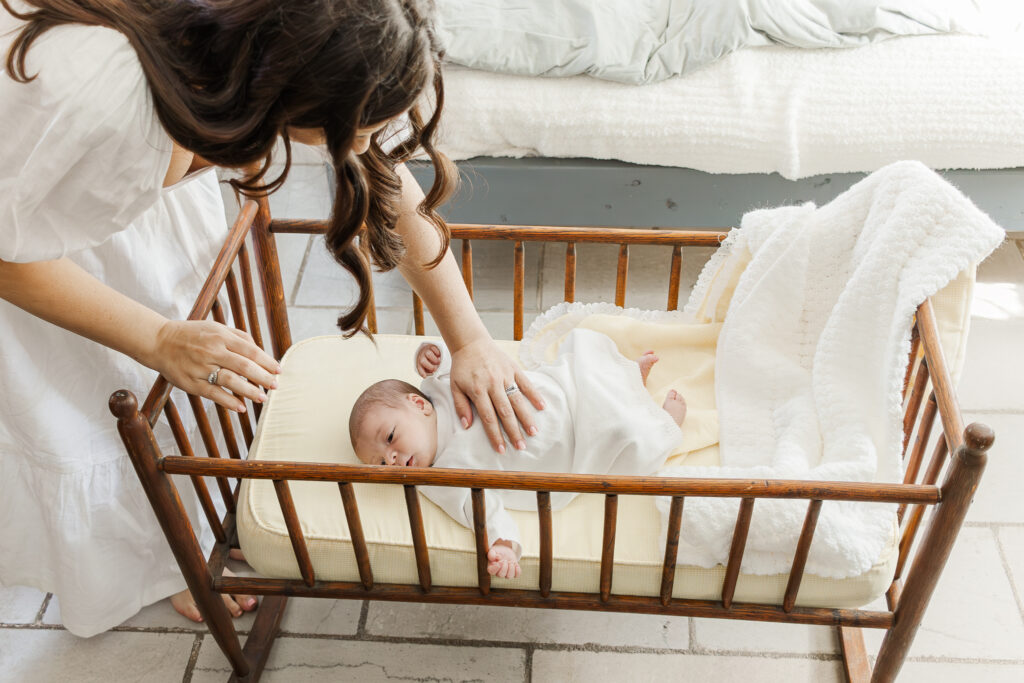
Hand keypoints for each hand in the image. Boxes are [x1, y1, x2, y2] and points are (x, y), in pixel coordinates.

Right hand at [149, 320, 280, 411]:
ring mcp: (201, 368)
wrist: (159, 341)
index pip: (250, 350)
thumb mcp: (215, 328)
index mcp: (221, 336)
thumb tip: (260, 350)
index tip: (278, 370)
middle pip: (244, 366)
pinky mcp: (191, 383)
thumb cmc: (192, 335)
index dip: (267, 361)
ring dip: (249, 391)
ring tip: (262, 398)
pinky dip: (228, 402)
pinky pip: (213, 394)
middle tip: (275, 386)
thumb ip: (238, 337)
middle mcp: (212, 351)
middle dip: (263, 377)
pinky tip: (241, 407)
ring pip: (230, 381)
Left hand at [416, 343, 441, 376]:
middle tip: (435, 369)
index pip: (419, 367)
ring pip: (429, 354)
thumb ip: (429, 370)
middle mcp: (422, 356)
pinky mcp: (431, 346)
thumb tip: (431, 373)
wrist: (430, 350)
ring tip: (438, 362)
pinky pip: (434, 349)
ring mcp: (426, 350)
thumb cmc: (430, 361)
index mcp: (419, 362)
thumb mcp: (428, 367)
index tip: (425, 377)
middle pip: (422, 361)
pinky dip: (437, 353)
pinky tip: (439, 356)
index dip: (421, 372)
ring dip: (435, 360)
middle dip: (430, 366)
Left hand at [448, 337, 544, 453]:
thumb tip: (467, 426)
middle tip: (521, 447)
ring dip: (526, 417)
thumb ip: (460, 406)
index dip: (495, 435)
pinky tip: (542, 407)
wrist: (471, 342)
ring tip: (533, 432)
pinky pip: (525, 383)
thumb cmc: (462, 367)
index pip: (488, 418)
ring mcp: (505, 376)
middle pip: (505, 412)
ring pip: (517, 400)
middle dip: (514, 431)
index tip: (502, 449)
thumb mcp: (454, 386)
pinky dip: (534, 395)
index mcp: (478, 391)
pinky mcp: (513, 369)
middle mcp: (493, 385)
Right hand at [487, 540, 520, 578]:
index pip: (491, 572)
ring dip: (511, 569)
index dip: (495, 568)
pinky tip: (516, 564)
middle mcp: (498, 572)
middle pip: (501, 575)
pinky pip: (517, 575)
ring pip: (509, 576)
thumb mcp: (494, 550)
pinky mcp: (514, 573)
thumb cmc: (497, 552)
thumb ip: (491, 554)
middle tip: (505, 560)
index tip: (498, 562)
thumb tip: (493, 557)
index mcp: (492, 567)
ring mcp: (506, 573)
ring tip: (511, 561)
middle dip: (504, 567)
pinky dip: (517, 570)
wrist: (505, 551)